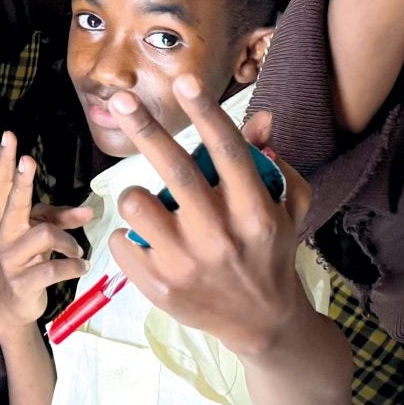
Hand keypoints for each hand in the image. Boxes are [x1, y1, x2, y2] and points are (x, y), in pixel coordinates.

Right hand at [0, 134, 93, 328]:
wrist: (12, 310)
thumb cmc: (28, 265)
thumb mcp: (41, 239)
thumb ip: (62, 220)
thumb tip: (91, 209)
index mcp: (5, 220)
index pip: (2, 185)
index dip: (5, 161)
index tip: (9, 136)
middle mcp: (3, 235)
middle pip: (13, 203)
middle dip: (22, 181)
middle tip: (28, 159)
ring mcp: (9, 260)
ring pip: (45, 236)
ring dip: (69, 242)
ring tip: (78, 251)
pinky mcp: (21, 282)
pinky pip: (55, 268)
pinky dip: (74, 266)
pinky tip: (81, 267)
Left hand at [105, 81, 314, 358]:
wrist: (262, 323)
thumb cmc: (270, 252)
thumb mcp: (284, 207)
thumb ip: (271, 162)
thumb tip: (261, 118)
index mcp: (255, 211)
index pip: (229, 152)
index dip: (206, 114)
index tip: (184, 81)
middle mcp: (221, 237)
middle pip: (175, 171)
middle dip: (144, 128)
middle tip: (119, 98)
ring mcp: (187, 265)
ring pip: (137, 205)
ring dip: (133, 193)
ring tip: (146, 200)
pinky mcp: (160, 289)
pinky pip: (122, 241)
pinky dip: (128, 232)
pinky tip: (149, 240)